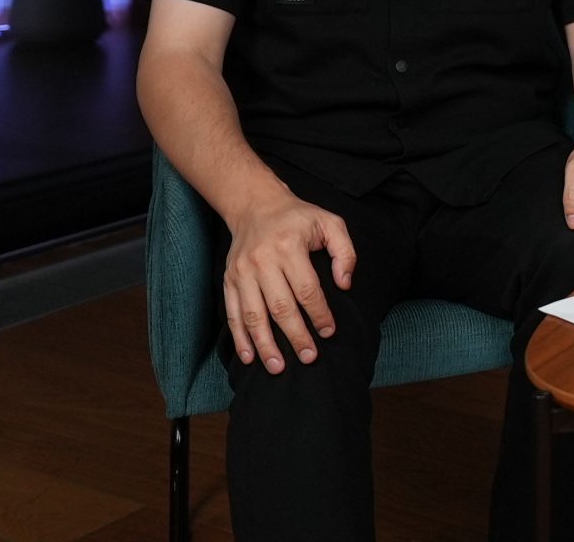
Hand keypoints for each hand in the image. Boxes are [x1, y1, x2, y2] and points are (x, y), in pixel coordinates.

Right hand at [221, 192, 356, 375]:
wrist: (255, 205)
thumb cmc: (298, 218)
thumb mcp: (330, 223)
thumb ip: (344, 252)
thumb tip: (345, 284)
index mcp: (289, 247)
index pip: (307, 289)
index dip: (319, 314)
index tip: (329, 332)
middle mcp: (262, 261)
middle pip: (281, 307)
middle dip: (296, 336)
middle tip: (310, 358)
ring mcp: (242, 272)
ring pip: (254, 315)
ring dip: (266, 345)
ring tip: (278, 367)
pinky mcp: (229, 280)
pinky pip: (233, 313)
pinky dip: (240, 338)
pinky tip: (249, 357)